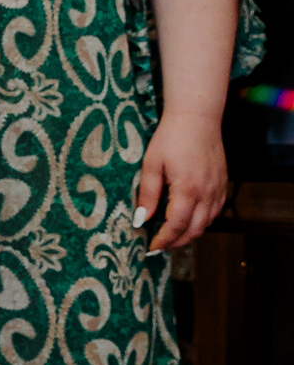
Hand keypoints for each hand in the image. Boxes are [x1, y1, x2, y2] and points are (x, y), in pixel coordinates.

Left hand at [134, 106, 227, 253]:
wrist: (197, 117)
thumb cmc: (171, 137)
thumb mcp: (151, 164)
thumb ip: (148, 194)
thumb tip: (141, 220)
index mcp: (188, 189)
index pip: (176, 226)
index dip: (163, 240)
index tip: (151, 247)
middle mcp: (207, 192)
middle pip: (194, 230)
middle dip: (176, 242)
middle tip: (159, 246)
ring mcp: (218, 188)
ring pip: (207, 223)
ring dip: (190, 233)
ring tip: (171, 235)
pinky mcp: (223, 183)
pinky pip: (215, 210)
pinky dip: (203, 220)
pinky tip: (189, 218)